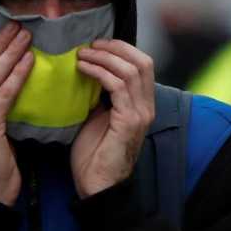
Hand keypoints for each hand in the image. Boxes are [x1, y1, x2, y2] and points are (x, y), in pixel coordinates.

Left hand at [71, 40, 156, 198]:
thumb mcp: (97, 117)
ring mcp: (141, 113)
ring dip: (104, 57)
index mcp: (142, 104)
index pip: (142, 64)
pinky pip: (119, 86)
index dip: (121, 49)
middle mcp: (147, 106)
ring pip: (131, 70)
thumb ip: (99, 96)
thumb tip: (85, 72)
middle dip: (115, 47)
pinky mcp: (129, 121)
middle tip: (90, 45)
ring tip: (83, 54)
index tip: (96, 44)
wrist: (98, 186)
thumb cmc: (93, 155)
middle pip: (142, 61)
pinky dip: (100, 72)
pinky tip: (83, 69)